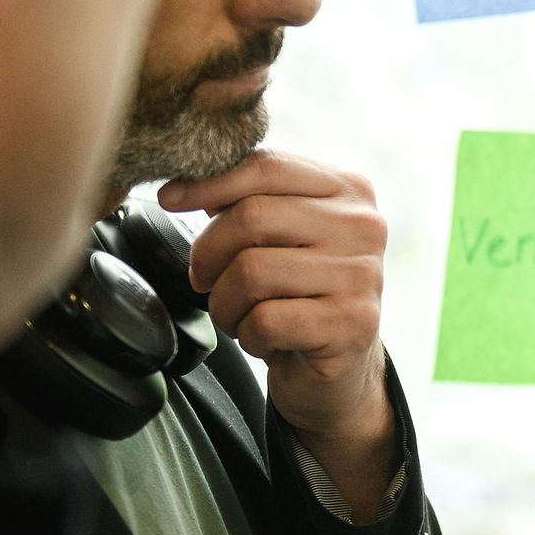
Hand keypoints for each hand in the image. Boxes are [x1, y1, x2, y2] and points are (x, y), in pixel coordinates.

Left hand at [160, 149, 392, 466]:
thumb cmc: (298, 293)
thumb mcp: (280, 234)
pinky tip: (266, 338)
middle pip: (251, 217)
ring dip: (225, 302)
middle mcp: (364, 226)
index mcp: (348, 190)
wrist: (339, 369)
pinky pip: (264, 321)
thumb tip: (179, 185)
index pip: (267, 166)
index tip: (170, 198)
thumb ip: (246, 199)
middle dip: (209, 254)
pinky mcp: (352, 324)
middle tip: (206, 279)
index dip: (208, 182)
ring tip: (241, 313)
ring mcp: (362, 275)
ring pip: (251, 272)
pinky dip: (248, 335)